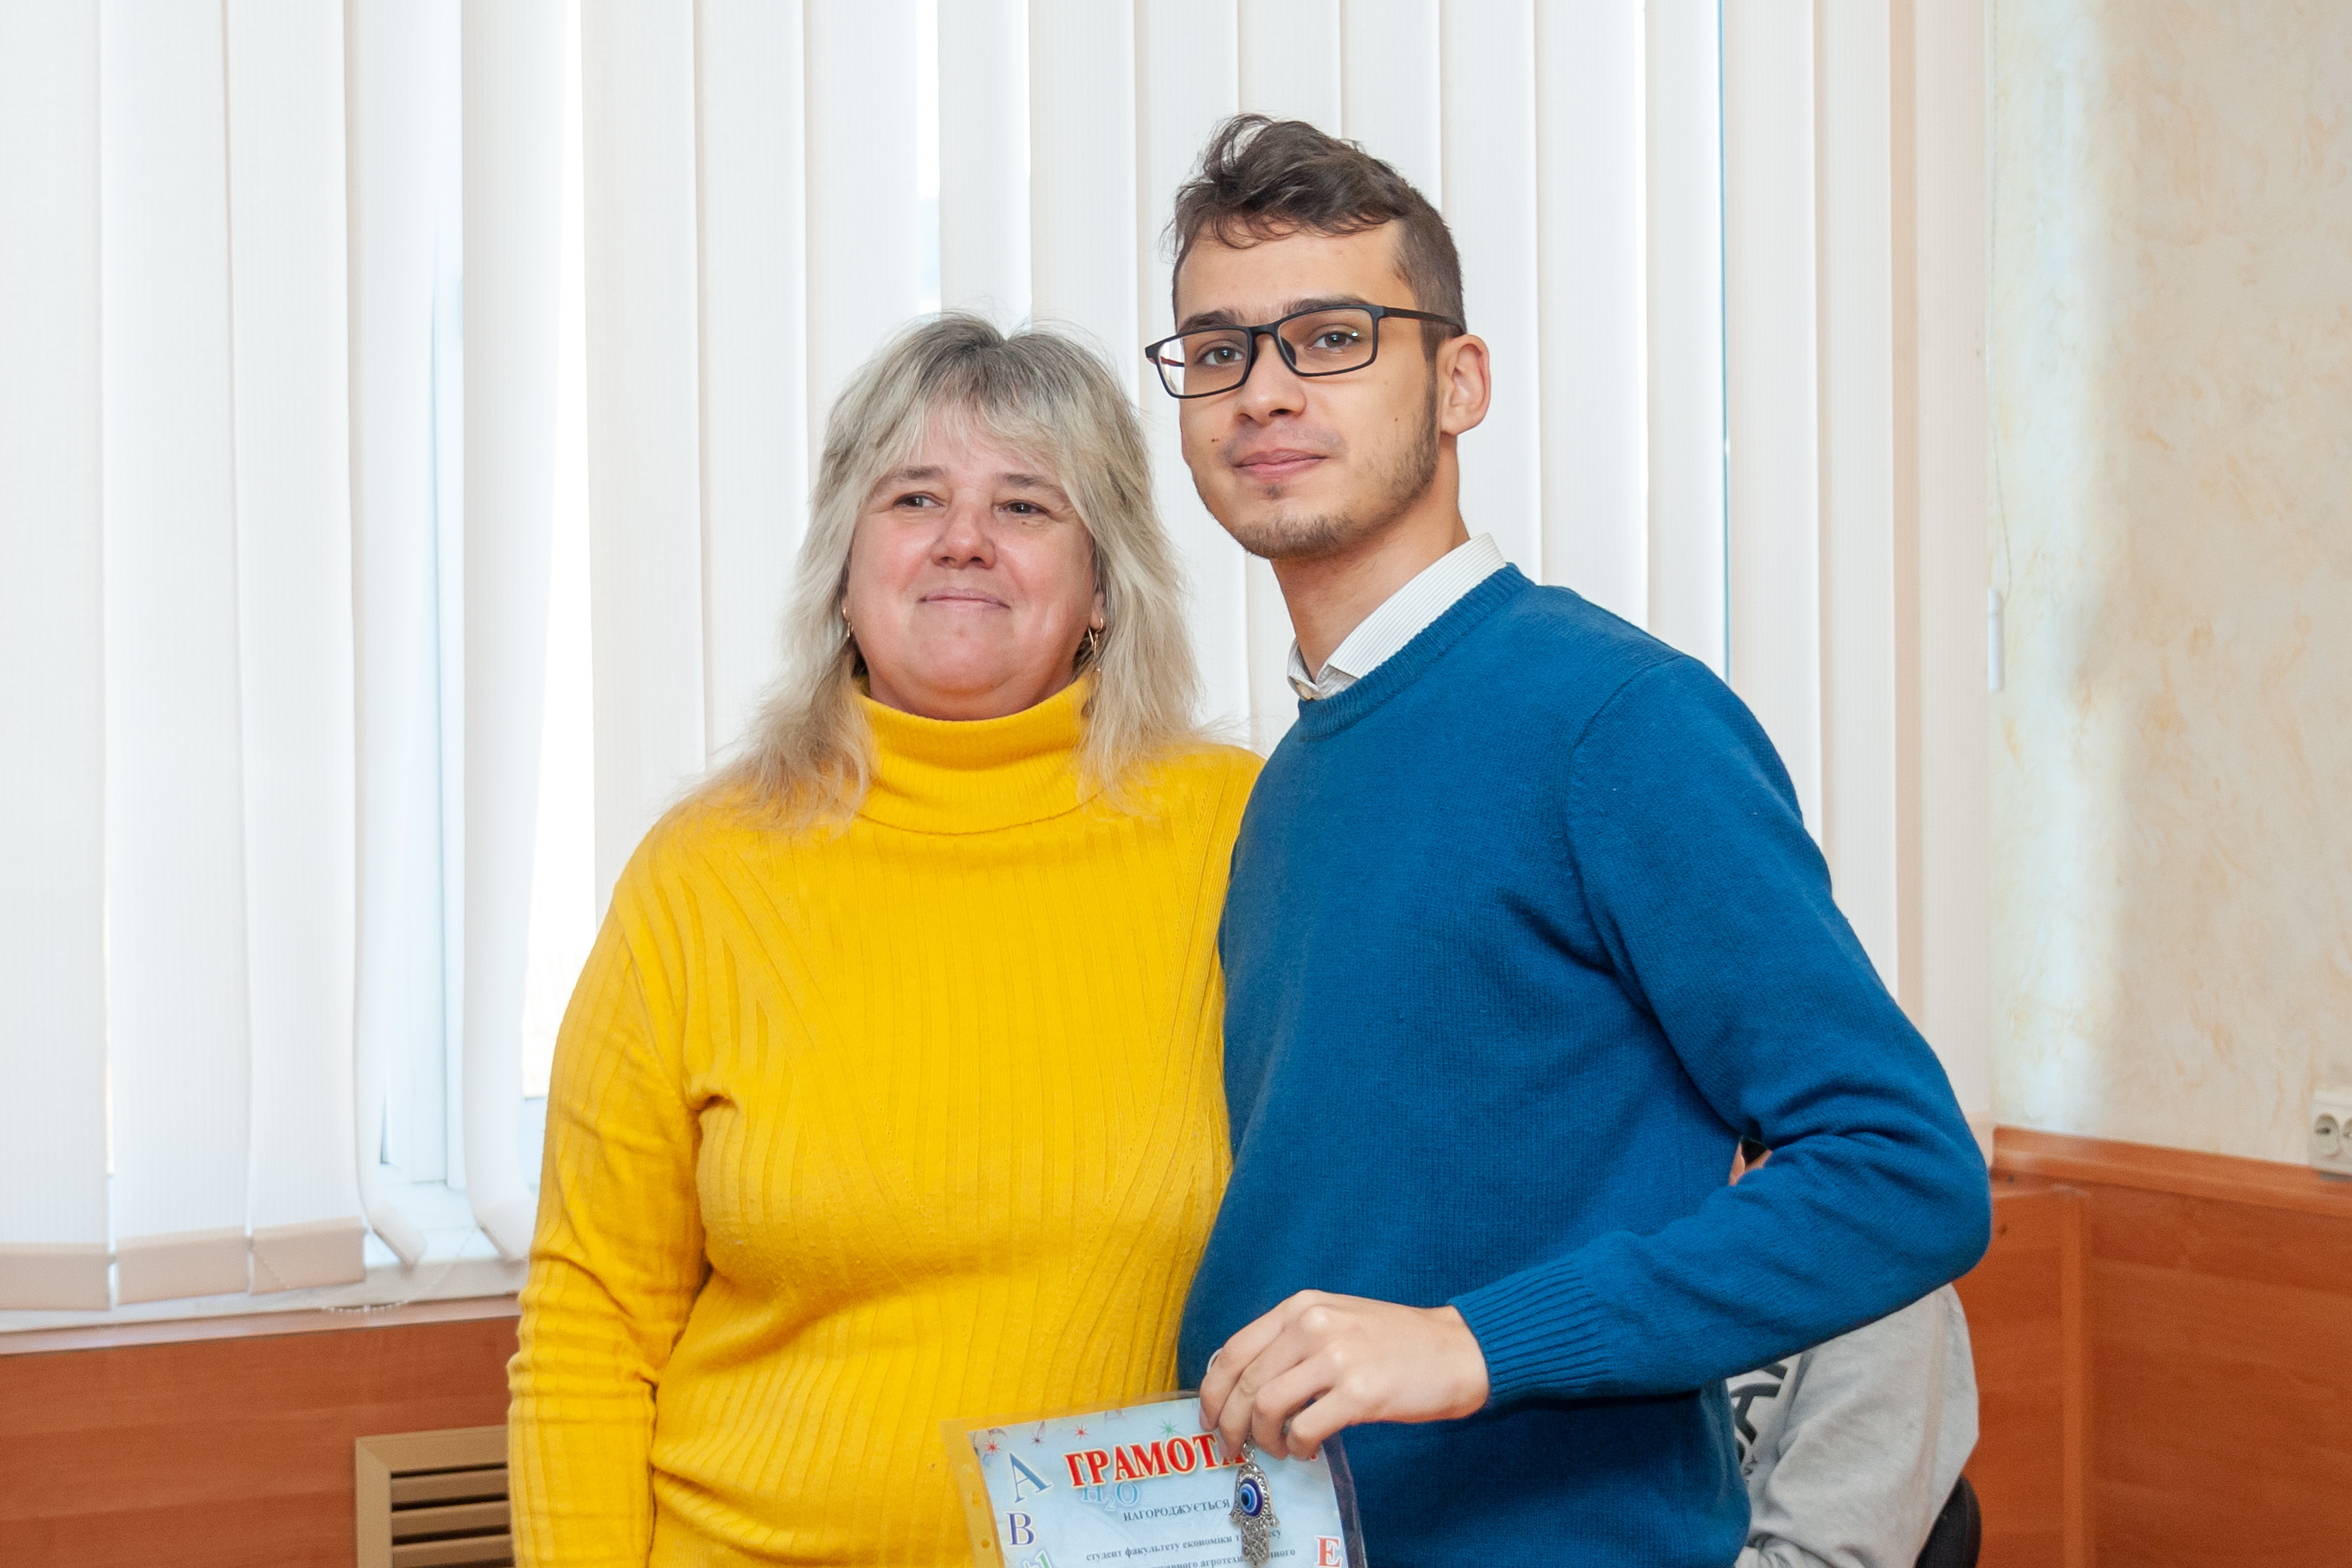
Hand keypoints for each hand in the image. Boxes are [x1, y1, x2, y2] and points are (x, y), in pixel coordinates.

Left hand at [1197, 1291, 1490, 1461]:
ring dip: (1263, 1438)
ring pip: (1267, 1406)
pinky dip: (1296, 1447)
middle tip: (1234, 1447)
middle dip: (1230, 1424)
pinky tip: (1307, 1450)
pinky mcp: (1360, 1392)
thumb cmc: (1394, 1341)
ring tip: (1278, 1448)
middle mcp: (1312, 1325)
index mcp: (1301, 1306)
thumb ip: (1290, 1341)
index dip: (1212, 1390)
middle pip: (1245, 1383)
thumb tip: (1243, 1385)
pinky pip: (1304, 1428)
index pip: (1233, 1350)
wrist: (1456, 1349)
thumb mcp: (1334, 1320)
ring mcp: (1336, 1357)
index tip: (1209, 1417)